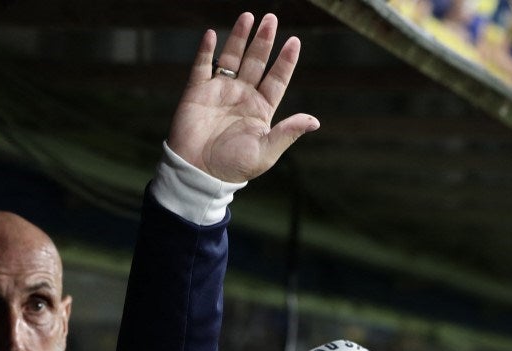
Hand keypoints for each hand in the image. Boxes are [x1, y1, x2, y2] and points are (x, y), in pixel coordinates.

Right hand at [166, 12, 319, 182]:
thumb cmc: (234, 167)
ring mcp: (220, 91)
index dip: (285, 61)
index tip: (294, 41)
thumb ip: (288, 133)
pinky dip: (206, 50)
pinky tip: (212, 35)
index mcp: (261, 110)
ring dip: (239, 38)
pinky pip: (202, 66)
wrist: (200, 173)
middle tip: (271, 19)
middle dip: (264, 41)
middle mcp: (242, 96)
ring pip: (232, 58)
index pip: (276, 80)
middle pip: (256, 62)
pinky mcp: (197, 92)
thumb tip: (315, 121)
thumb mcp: (266, 152)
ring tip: (249, 17)